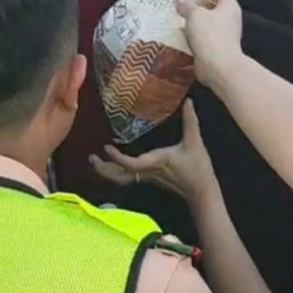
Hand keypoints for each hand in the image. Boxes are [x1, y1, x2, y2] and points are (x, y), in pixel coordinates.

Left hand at [90, 100, 220, 209]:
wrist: (202, 191)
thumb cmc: (198, 168)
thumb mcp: (195, 142)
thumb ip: (190, 121)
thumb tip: (188, 101)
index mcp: (155, 162)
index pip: (131, 164)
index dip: (117, 158)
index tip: (106, 147)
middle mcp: (147, 172)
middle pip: (119, 176)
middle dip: (103, 169)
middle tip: (91, 158)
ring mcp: (147, 177)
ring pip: (122, 178)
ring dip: (107, 171)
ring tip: (95, 161)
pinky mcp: (149, 179)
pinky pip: (128, 177)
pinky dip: (116, 171)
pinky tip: (112, 164)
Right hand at [175, 0, 244, 88]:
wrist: (219, 68)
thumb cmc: (211, 37)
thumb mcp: (195, 15)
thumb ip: (186, 3)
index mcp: (228, 4)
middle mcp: (229, 16)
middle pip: (213, 0)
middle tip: (180, 2)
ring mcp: (224, 31)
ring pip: (207, 17)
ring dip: (193, 16)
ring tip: (179, 16)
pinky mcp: (217, 44)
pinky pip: (205, 32)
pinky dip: (194, 30)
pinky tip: (183, 33)